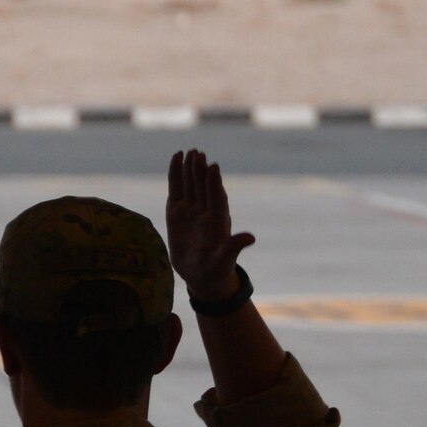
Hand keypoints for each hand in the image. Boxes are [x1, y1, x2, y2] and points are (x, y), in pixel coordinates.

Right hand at [164, 149, 254, 300]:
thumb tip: (250, 237)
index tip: (213, 167)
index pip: (216, 198)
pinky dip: (175, 173)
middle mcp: (206, 211)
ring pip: (190, 184)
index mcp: (218, 222)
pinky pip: (176, 188)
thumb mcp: (223, 261)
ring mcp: (191, 210)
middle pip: (203, 188)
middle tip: (198, 154)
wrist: (200, 274)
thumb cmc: (215, 270)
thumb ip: (233, 248)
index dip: (214, 184)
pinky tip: (176, 157)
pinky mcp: (177, 211)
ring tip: (189, 152)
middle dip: (200, 171)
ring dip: (190, 168)